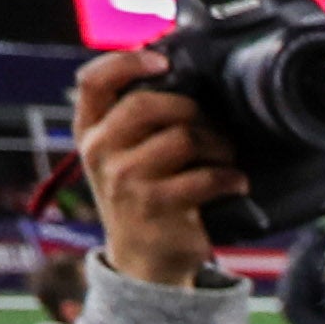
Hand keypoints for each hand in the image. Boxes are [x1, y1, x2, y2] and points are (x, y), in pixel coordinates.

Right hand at [71, 48, 238, 287]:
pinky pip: (206, 177)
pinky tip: (235, 182)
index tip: (162, 61)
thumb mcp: (122, 155)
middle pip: (148, 104)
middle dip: (191, 109)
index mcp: (89, 132)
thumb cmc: (142, 196)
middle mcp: (100, 153)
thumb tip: (174, 66)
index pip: (93, 81)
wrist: (144, 262)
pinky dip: (231, 177)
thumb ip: (133, 117)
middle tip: (211, 126)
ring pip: (184, 139)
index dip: (127, 62)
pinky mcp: (158, 207)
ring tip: (226, 158)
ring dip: (218, 145)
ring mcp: (126, 182)